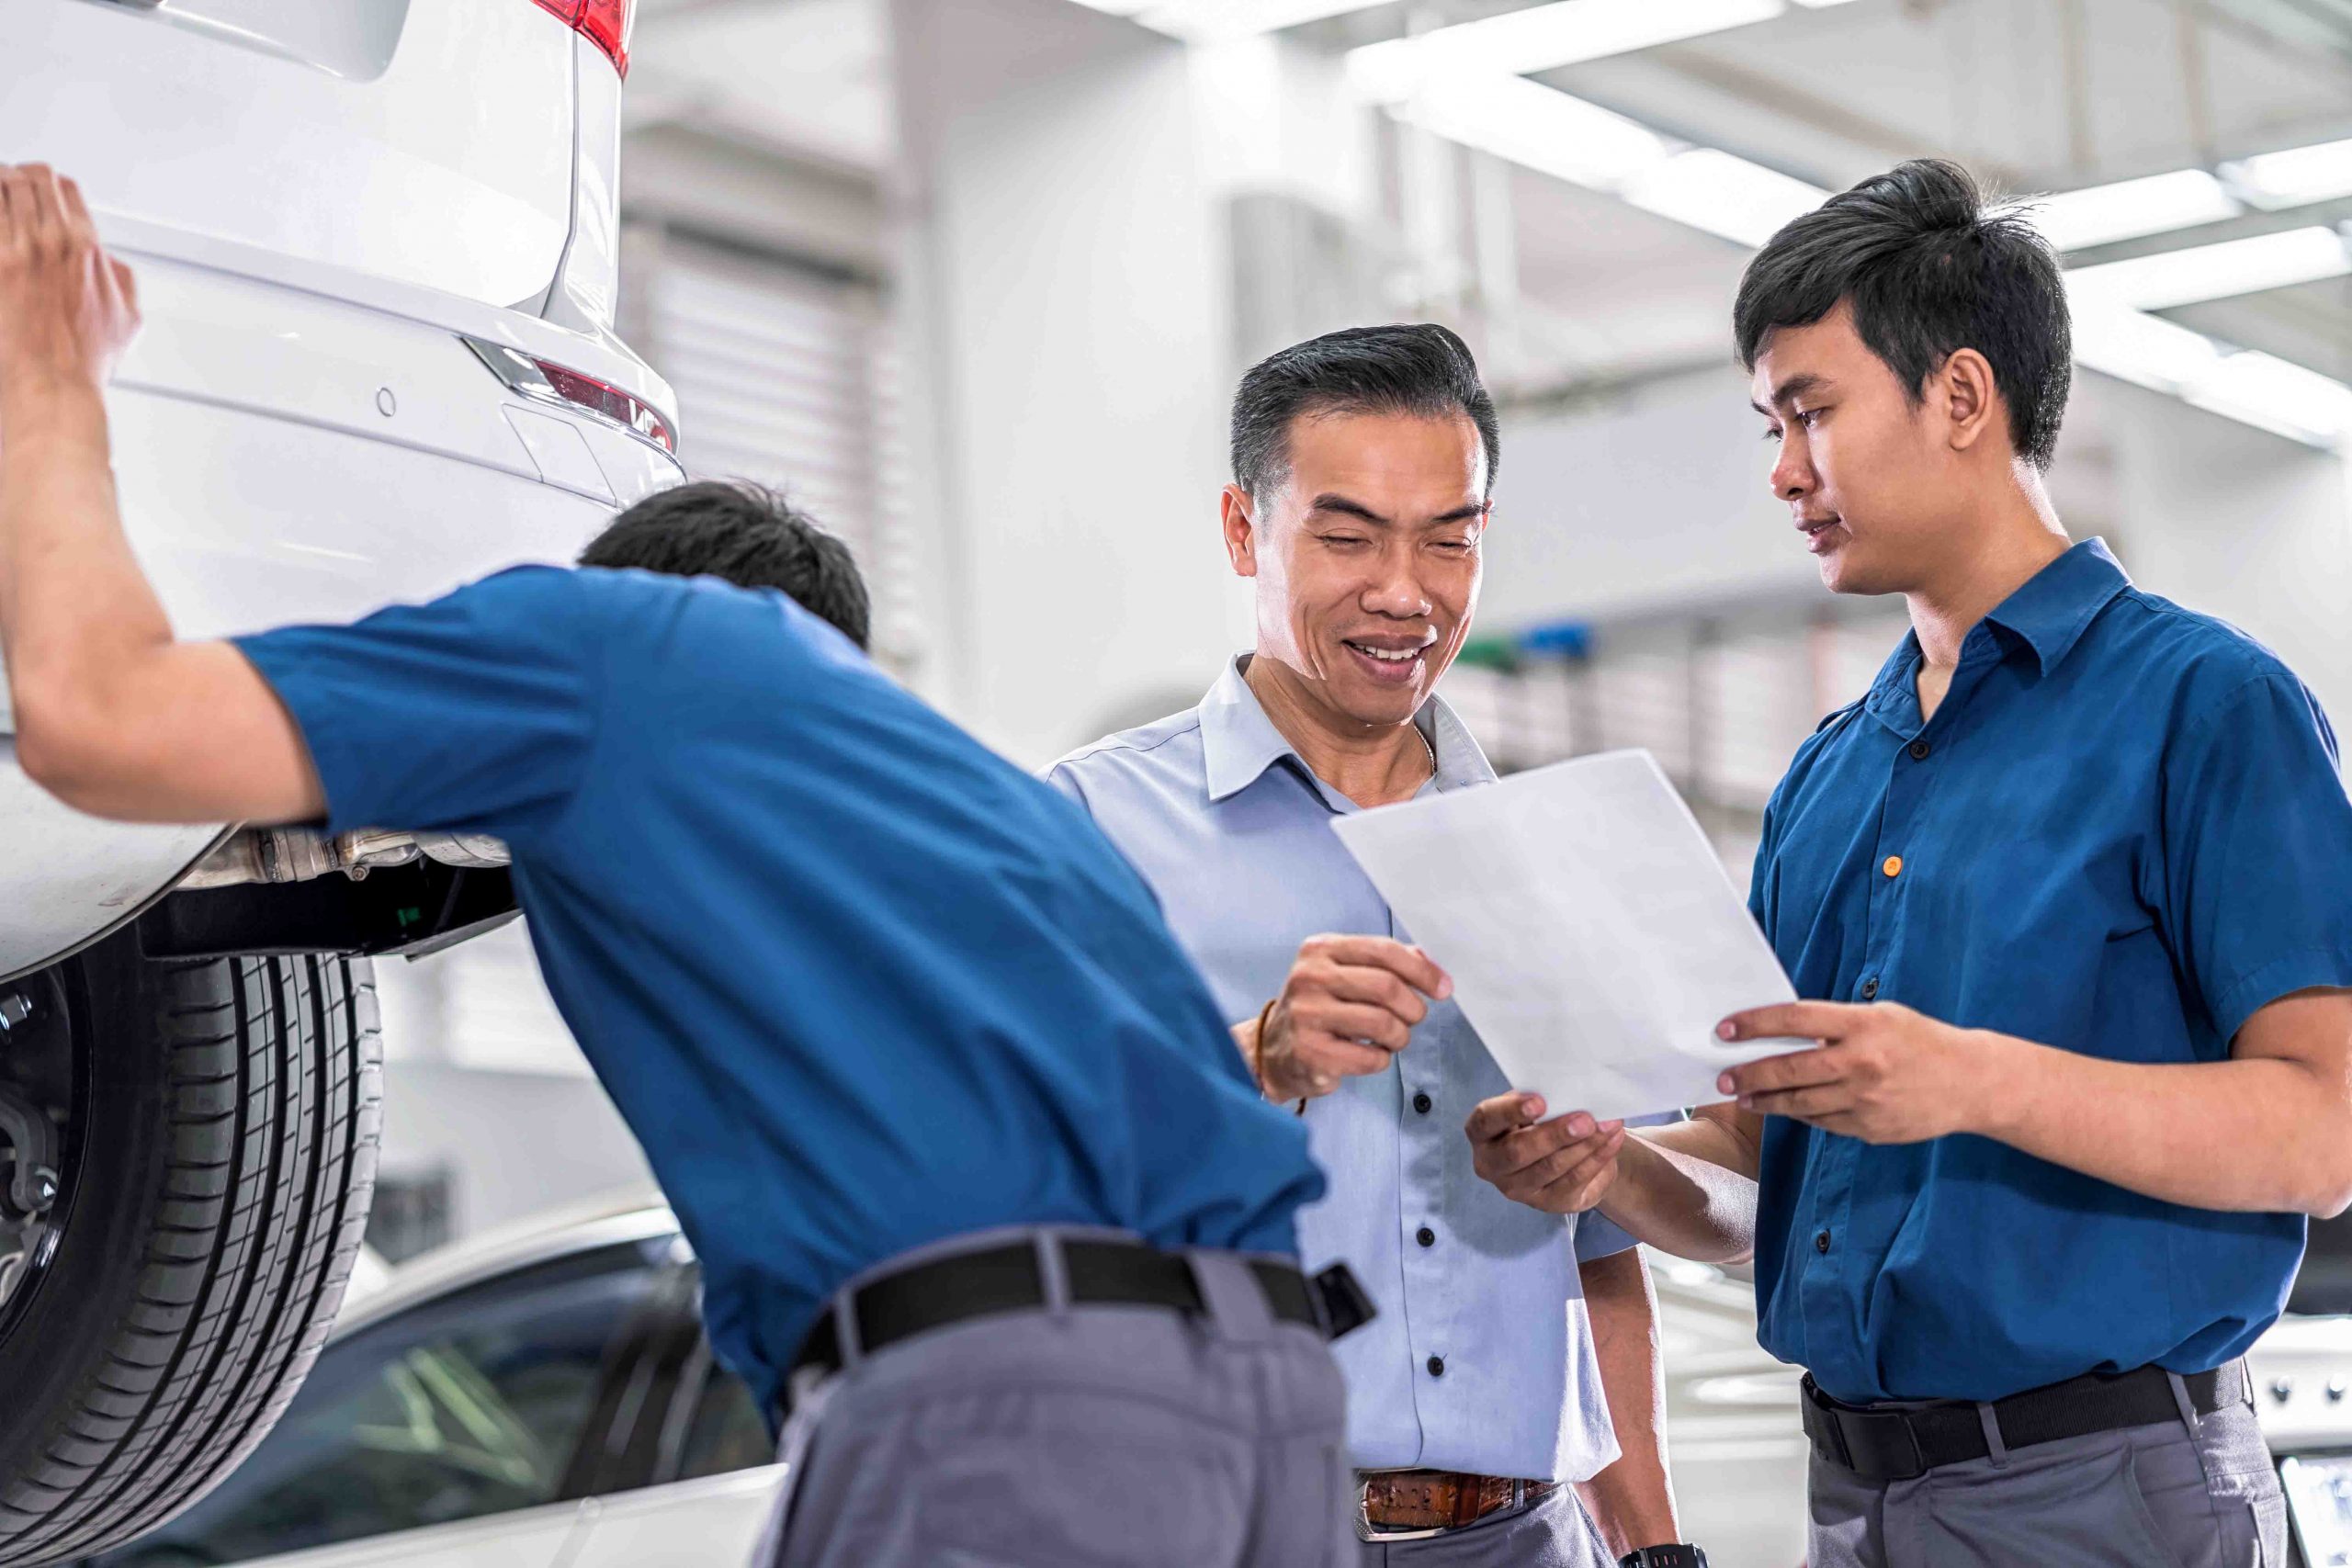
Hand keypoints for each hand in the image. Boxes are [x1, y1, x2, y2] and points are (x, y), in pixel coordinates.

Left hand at [0, 164, 140, 411]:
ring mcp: (19, 249)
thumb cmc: (84, 361)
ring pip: (3, 185)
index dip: (50, 184)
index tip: (39, 192)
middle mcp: (54, 240)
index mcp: (88, 248)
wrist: (52, 384)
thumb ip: (121, 279)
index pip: (66, 187)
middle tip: (7, 184)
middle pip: (32, 177)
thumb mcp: (127, 319)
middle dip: (18, 176)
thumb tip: (107, 262)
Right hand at [1252, 935, 1449, 1102]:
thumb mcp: (1344, 972)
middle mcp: (1309, 977)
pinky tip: (1369, 1055)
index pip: (1384, 951)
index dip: (1422, 970)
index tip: (1442, 987)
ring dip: (1400, 1036)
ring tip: (1392, 1039)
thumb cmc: (1319, 1007)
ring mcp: (1306, 1015)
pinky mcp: (1310, 1052)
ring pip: (1383, 1023)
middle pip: (1387, 987)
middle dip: (1413, 1007)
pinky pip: (1370, 1058)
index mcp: (1321, 949)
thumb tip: (1430, 961)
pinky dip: (1382, 1059)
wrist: (1274, 1050)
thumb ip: (1385, 962)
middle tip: (1414, 1018)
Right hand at [1465, 1093, 1625, 1212]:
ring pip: (1551, 1168)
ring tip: (1609, 1125)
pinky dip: (1597, 1159)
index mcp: (1482, 1133)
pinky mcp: (1548, 1204)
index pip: (1486, 1121)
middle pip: (1518, 1152)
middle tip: (1586, 1120)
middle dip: (1555, 1135)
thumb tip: (1572, 1091)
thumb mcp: (1533, 1104)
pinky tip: (1612, 1140)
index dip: (1510, 1111)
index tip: (1539, 1101)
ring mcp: (1519, 1189)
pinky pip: (1574, 1182)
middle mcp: (1492, 1165)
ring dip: (1585, 1146)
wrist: (1561, 1151)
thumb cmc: (1540, 1119)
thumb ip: (1542, 1098)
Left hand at [1715, 1001, 1985, 1143]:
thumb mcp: (1881, 1017)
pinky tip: (1787, 1109)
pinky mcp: (1871, 1128)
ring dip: (1767, 1101)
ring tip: (1744, 1097)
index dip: (1754, 1024)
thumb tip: (1785, 1034)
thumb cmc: (1920, 1041)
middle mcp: (1861, 1062)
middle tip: (1723, 1077)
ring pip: (1800, 1103)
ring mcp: (1865, 1100)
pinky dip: (1802, 1115)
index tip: (1726, 1030)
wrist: (1972, 1083)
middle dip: (1749, 1074)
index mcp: (1862, 1025)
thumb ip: (1836, 1024)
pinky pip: (1824, 1122)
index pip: (1794, 1019)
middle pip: (1789, 1069)